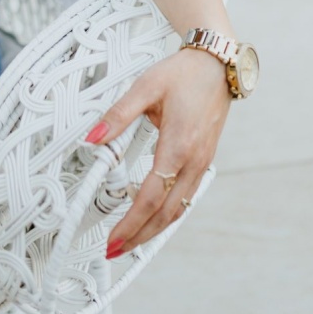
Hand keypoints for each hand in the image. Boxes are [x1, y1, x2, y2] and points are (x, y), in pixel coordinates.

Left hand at [87, 46, 231, 257]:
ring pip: (178, 209)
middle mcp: (194, 161)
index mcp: (178, 145)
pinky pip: (185, 196)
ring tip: (131, 240)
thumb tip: (93, 137)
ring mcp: (202, 163)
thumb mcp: (145, 87)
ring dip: (154, 229)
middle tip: (115, 250)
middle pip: (166, 213)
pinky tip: (153, 216)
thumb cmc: (184, 74)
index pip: (150, 197)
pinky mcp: (204, 161)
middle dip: (140, 236)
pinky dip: (168, 212)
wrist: (219, 64)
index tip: (113, 239)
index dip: (130, 223)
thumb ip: (117, 115)